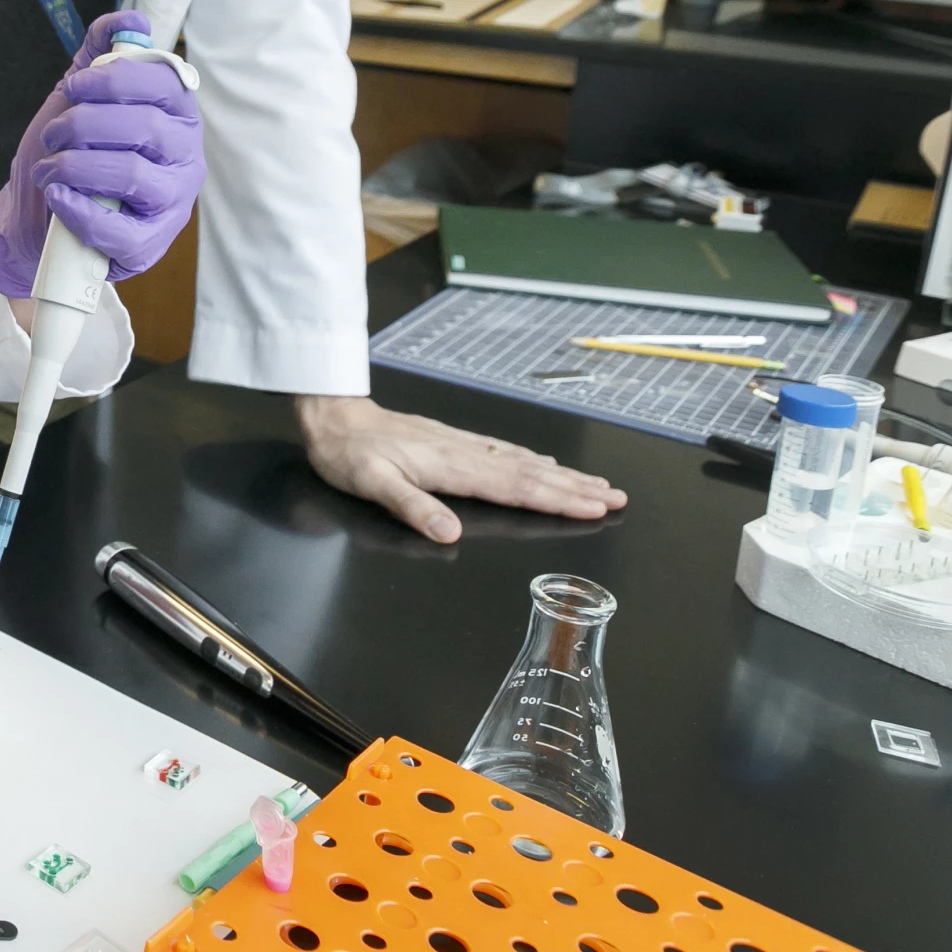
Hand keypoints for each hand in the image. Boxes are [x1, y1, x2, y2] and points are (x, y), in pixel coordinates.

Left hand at [0, 9, 201, 295]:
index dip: (114, 79)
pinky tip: (57, 197)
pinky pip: (117, 227)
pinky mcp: (150, 244)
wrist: (41, 217)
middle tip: (52, 135)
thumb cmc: (73, 153)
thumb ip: (101, 55)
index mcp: (176, 114)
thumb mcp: (79, 98)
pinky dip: (78, 209)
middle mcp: (186, 156)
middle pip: (145, 126)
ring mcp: (173, 203)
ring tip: (48, 168)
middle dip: (85, 124)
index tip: (73, 86)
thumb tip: (130, 20)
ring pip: (132, 173)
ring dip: (76, 166)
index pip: (163, 83)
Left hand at [295, 395, 627, 543]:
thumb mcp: (371, 484)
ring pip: (522, 462)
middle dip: (575, 489)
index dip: (557, 500)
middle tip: (617, 498)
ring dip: (562, 475)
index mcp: (452, 468)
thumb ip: (411, 506)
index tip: (595, 507)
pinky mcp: (453, 442)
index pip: (515, 488)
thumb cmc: (349, 454)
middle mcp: (465, 454)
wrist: (334, 417)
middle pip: (530, 475)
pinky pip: (504, 452)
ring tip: (597, 484)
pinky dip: (532, 461)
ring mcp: (461, 446)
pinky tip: (544, 465)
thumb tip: (451, 534)